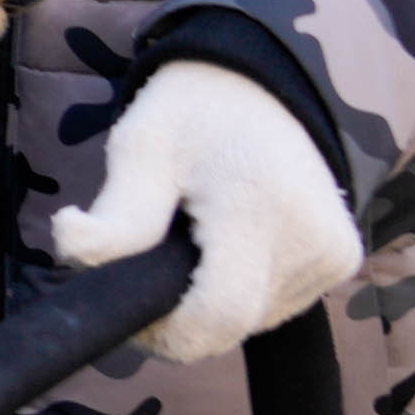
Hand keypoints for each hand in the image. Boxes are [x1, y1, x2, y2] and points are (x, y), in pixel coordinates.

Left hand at [52, 60, 365, 366]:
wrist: (267, 82)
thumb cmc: (193, 113)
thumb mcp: (142, 148)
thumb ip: (115, 216)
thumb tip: (73, 252)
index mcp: (258, 210)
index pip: (215, 317)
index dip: (163, 331)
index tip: (133, 306)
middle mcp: (311, 242)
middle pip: (231, 327)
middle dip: (180, 318)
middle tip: (149, 269)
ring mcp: (333, 255)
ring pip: (253, 322)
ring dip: (211, 302)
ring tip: (193, 243)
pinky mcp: (342, 260)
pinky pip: (277, 304)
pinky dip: (243, 290)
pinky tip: (228, 245)